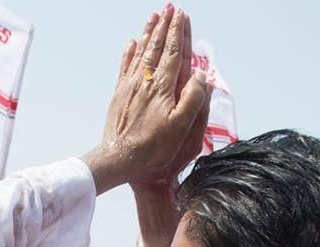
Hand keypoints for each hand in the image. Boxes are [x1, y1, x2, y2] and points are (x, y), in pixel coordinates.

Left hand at [83, 5, 209, 194]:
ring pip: (141, 52)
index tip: (183, 16)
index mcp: (162, 88)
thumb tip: (200, 76)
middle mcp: (145, 81)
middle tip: (170, 8)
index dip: (179, 33)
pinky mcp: (119, 95)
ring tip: (154, 16)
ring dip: (148, 33)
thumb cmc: (153, 148)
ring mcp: (130, 86)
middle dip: (164, 26)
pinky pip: (125, 66)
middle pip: (156, 47)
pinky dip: (129, 52)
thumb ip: (192, 99)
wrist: (120, 158)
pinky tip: (132, 43)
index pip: (173, 53)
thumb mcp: (181, 127)